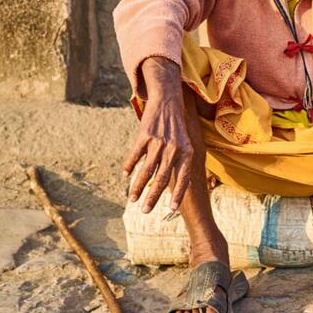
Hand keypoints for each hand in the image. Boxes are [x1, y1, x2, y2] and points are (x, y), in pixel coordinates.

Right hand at [122, 58, 193, 213]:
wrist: (168, 101)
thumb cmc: (177, 127)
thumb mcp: (185, 143)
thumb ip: (180, 162)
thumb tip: (174, 184)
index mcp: (186, 152)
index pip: (184, 178)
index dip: (178, 194)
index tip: (172, 209)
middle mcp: (174, 149)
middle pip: (162, 178)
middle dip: (153, 197)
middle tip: (145, 211)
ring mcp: (159, 143)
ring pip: (147, 170)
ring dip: (138, 187)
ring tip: (132, 200)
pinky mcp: (145, 136)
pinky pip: (135, 156)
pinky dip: (129, 167)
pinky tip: (125, 175)